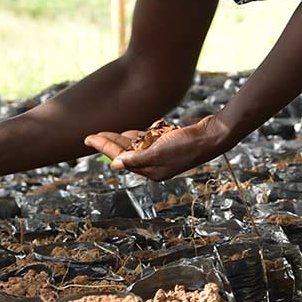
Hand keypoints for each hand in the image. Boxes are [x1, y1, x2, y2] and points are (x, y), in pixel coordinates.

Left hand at [84, 115, 228, 180]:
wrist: (213, 135)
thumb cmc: (188, 144)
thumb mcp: (159, 152)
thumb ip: (136, 158)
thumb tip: (114, 165)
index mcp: (152, 171)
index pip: (121, 158)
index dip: (104, 147)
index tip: (88, 138)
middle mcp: (156, 164)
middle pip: (126, 153)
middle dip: (109, 143)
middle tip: (91, 135)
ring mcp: (163, 154)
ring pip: (137, 145)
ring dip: (124, 139)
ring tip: (108, 133)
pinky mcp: (171, 143)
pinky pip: (150, 139)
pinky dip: (142, 134)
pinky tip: (135, 130)